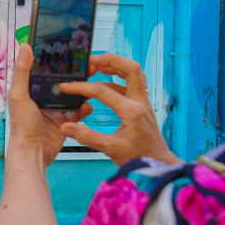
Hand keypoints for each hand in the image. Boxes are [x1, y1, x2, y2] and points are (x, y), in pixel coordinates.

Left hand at [7, 44, 91, 168]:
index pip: (45, 70)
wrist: (33, 153)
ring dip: (83, 92)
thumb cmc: (21, 126)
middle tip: (88, 67)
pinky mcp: (64, 123)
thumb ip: (22, 71)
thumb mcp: (19, 95)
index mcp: (31, 90)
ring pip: (73, 97)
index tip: (70, 50)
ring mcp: (54, 112)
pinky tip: (88, 106)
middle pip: (62, 83)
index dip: (57, 61)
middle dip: (75, 76)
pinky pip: (78, 114)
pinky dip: (84, 110)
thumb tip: (25, 46)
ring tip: (91, 85)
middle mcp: (43, 99)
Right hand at [58, 53, 180, 165]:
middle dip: (110, 60)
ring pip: (134, 73)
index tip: (67, 87)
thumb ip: (86, 136)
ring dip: (117, 66)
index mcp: (131, 111)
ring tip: (97, 66)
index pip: (103, 90)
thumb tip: (65, 127)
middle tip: (90, 61)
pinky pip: (132, 84)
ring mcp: (143, 102)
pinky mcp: (142, 106)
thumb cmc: (138, 158)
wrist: (159, 165)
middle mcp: (140, 102)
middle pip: (131, 68)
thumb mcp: (109, 149)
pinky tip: (104, 84)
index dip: (81, 86)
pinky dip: (117, 79)